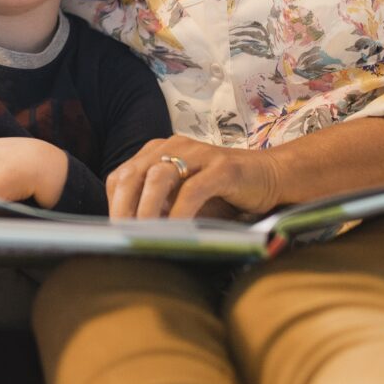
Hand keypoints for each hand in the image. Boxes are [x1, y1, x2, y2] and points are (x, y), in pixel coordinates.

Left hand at [107, 137, 281, 220]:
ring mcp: (198, 154)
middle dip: (123, 208)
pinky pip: (192, 190)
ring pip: (159, 178)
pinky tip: (176, 231)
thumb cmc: (221, 193)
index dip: (114, 204)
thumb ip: (159, 207)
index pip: (121, 176)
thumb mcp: (182, 199)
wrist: (269, 177)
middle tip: (121, 236)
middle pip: (133, 175)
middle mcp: (173, 146)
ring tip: (143, 235)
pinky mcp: (221, 167)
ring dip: (147, 209)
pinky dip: (180, 212)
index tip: (114, 232)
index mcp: (158, 151)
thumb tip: (130, 234)